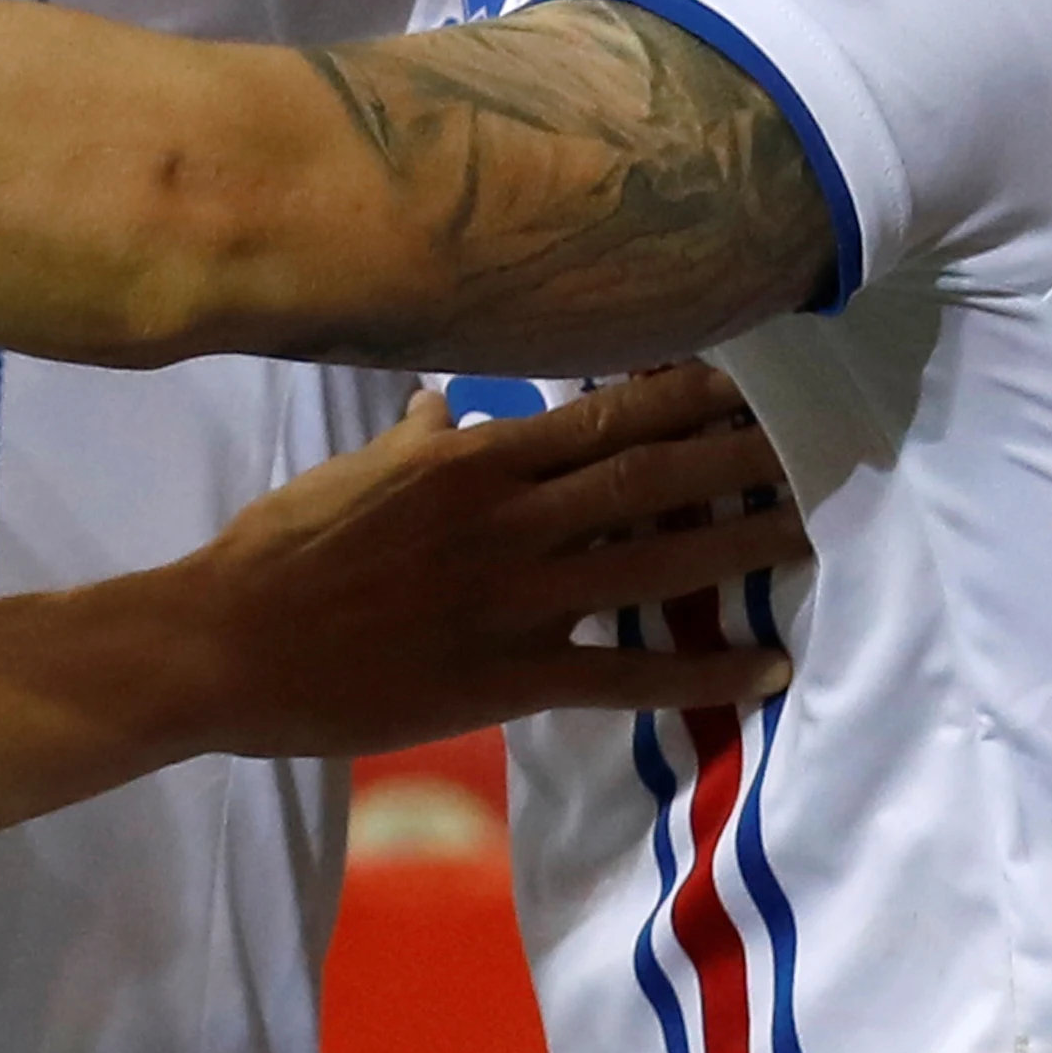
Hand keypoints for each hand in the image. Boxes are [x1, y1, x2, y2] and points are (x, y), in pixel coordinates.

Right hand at [153, 370, 808, 759]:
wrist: (226, 647)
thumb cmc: (277, 553)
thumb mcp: (346, 476)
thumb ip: (413, 441)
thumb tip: (445, 401)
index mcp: (472, 461)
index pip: (605, 414)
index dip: (688, 394)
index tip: (754, 374)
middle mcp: (511, 519)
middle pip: (653, 477)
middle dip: (742, 457)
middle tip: (825, 438)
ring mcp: (516, 599)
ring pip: (658, 563)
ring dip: (744, 544)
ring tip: (817, 528)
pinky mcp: (511, 677)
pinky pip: (627, 675)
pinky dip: (702, 673)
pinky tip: (765, 667)